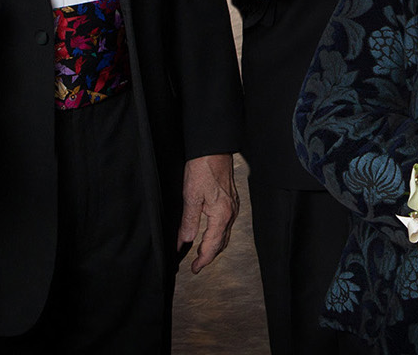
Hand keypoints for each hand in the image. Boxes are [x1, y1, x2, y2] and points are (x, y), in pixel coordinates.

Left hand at [178, 153, 238, 272]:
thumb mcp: (190, 197)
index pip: (212, 246)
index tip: (194, 269)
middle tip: (196, 265)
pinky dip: (218, 234)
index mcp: (222, 215)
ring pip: (225, 235)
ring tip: (201, 252)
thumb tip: (184, 242)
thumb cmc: (202, 168)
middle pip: (221, 243)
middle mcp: (231, 213)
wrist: (214, 149)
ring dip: (214, 246)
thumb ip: (188, 222)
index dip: (203, 260)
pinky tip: (210, 233)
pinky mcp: (231, 201)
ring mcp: (233, 207)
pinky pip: (226, 224)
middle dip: (209, 256)